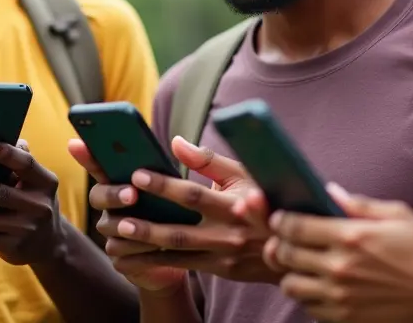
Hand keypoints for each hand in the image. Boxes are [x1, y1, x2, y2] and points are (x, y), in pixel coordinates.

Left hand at [77, 136, 275, 286]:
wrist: (296, 245)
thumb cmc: (265, 196)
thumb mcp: (244, 175)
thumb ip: (208, 160)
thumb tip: (176, 142)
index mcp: (234, 205)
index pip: (193, 194)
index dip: (164, 185)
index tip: (137, 174)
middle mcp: (228, 233)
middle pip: (181, 231)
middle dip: (148, 226)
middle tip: (119, 218)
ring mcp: (224, 255)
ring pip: (177, 254)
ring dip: (144, 249)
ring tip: (116, 241)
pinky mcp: (221, 271)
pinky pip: (182, 267)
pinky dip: (154, 264)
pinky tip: (130, 259)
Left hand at [264, 183, 412, 321]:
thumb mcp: (397, 216)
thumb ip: (358, 203)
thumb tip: (328, 191)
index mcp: (350, 236)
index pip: (294, 226)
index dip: (281, 220)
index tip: (281, 219)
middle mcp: (339, 266)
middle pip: (286, 254)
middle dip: (281, 245)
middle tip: (286, 241)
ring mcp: (340, 295)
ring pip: (290, 285)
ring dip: (291, 274)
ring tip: (301, 267)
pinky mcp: (345, 317)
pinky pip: (309, 307)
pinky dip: (309, 297)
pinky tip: (321, 286)